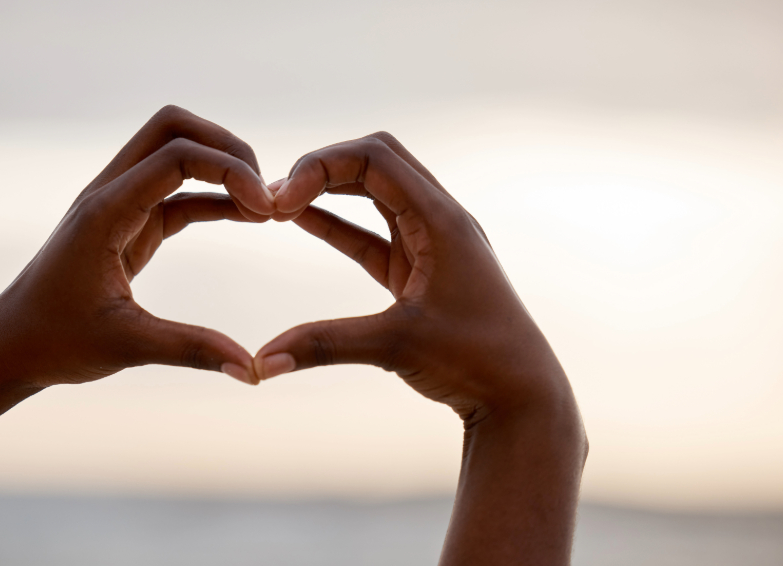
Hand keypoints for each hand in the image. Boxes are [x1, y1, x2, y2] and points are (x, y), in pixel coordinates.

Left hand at [0, 105, 274, 387]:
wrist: (10, 346)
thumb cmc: (55, 342)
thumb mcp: (126, 347)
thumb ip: (192, 350)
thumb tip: (252, 370)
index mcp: (105, 211)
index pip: (176, 156)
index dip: (229, 171)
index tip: (266, 212)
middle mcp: (110, 194)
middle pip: (174, 128)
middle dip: (226, 147)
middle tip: (265, 192)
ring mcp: (119, 204)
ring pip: (176, 152)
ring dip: (222, 168)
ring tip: (265, 209)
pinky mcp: (129, 223)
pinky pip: (178, 192)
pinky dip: (214, 197)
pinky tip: (247, 218)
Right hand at [255, 132, 573, 423]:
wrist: (521, 396)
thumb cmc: (476, 362)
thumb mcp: (396, 345)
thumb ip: (325, 345)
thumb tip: (261, 364)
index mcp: (441, 220)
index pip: (376, 157)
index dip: (322, 165)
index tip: (281, 200)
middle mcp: (439, 220)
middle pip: (375, 161)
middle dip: (323, 168)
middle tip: (276, 197)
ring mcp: (430, 243)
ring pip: (374, 194)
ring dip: (329, 191)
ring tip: (278, 205)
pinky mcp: (419, 271)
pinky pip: (372, 233)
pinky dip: (336, 223)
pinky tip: (300, 221)